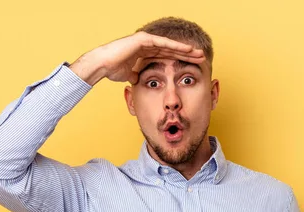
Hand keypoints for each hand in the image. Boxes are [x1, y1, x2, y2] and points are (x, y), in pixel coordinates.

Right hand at [69, 31, 204, 85]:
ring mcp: (146, 40)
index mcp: (144, 52)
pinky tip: (187, 49)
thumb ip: (134, 75)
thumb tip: (137, 80)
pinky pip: (164, 43)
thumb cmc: (112, 69)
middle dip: (186, 55)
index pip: (166, 56)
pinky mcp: (144, 39)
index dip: (179, 60)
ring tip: (199, 53)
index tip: (191, 66)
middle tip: (201, 58)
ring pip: (170, 46)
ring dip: (185, 50)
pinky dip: (176, 46)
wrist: (102, 64)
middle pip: (171, 50)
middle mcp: (147, 45)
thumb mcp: (128, 75)